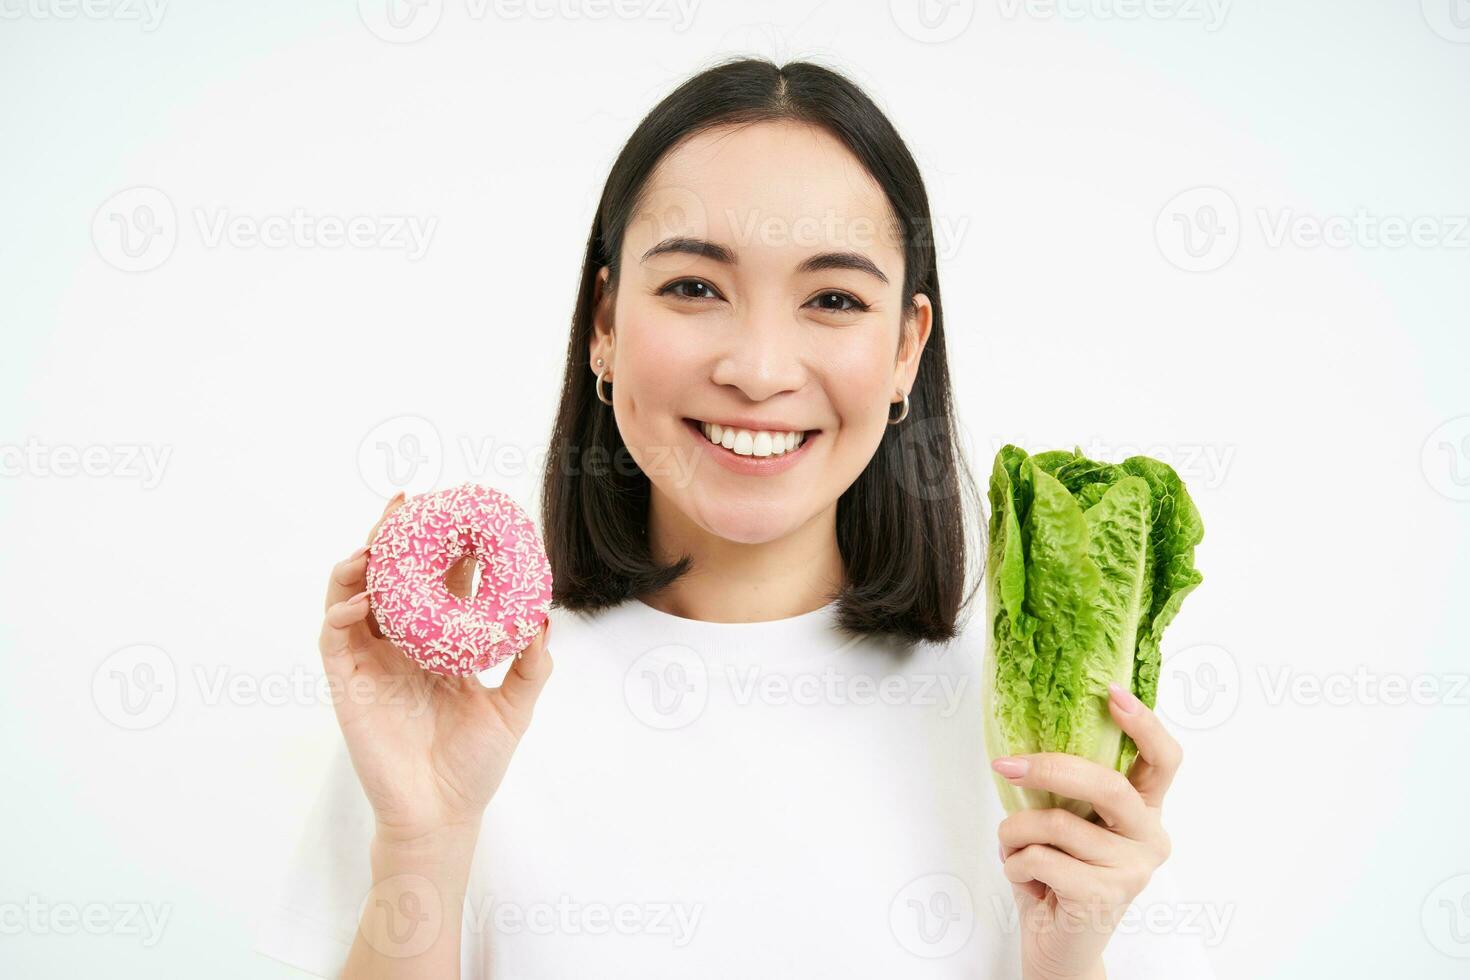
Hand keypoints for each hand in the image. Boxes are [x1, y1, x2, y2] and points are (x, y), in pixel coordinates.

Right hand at [318, 492, 553, 843]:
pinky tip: (362, 598)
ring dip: (359, 563)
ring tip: (376, 541)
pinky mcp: (348, 684)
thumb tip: (544, 617)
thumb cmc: (475, 765)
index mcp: (439, 643)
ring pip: (352, 595)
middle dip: (394, 537)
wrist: (441, 815)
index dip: (445, 545)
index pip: (439, 581)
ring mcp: (372, 662)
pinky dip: (342, 611)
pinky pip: (334, 637)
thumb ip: (532, 664)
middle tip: (407, 503)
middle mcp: (402, 645)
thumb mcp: (515, 707)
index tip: (461, 509)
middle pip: (390, 577)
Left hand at [992, 683, 1181, 979]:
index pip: (1164, 761)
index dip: (1144, 724)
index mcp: (1144, 811)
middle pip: (1108, 785)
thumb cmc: (1057, 876)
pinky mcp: (1103, 897)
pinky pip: (1041, 858)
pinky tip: (1024, 878)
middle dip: (1051, 769)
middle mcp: (1149, 838)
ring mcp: (1132, 871)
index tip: (1112, 693)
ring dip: (1015, 832)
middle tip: (1007, 766)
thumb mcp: (1065, 822)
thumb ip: (1065, 788)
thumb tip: (1026, 738)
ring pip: (1057, 824)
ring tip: (1014, 848)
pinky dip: (1014, 863)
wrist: (1059, 948)